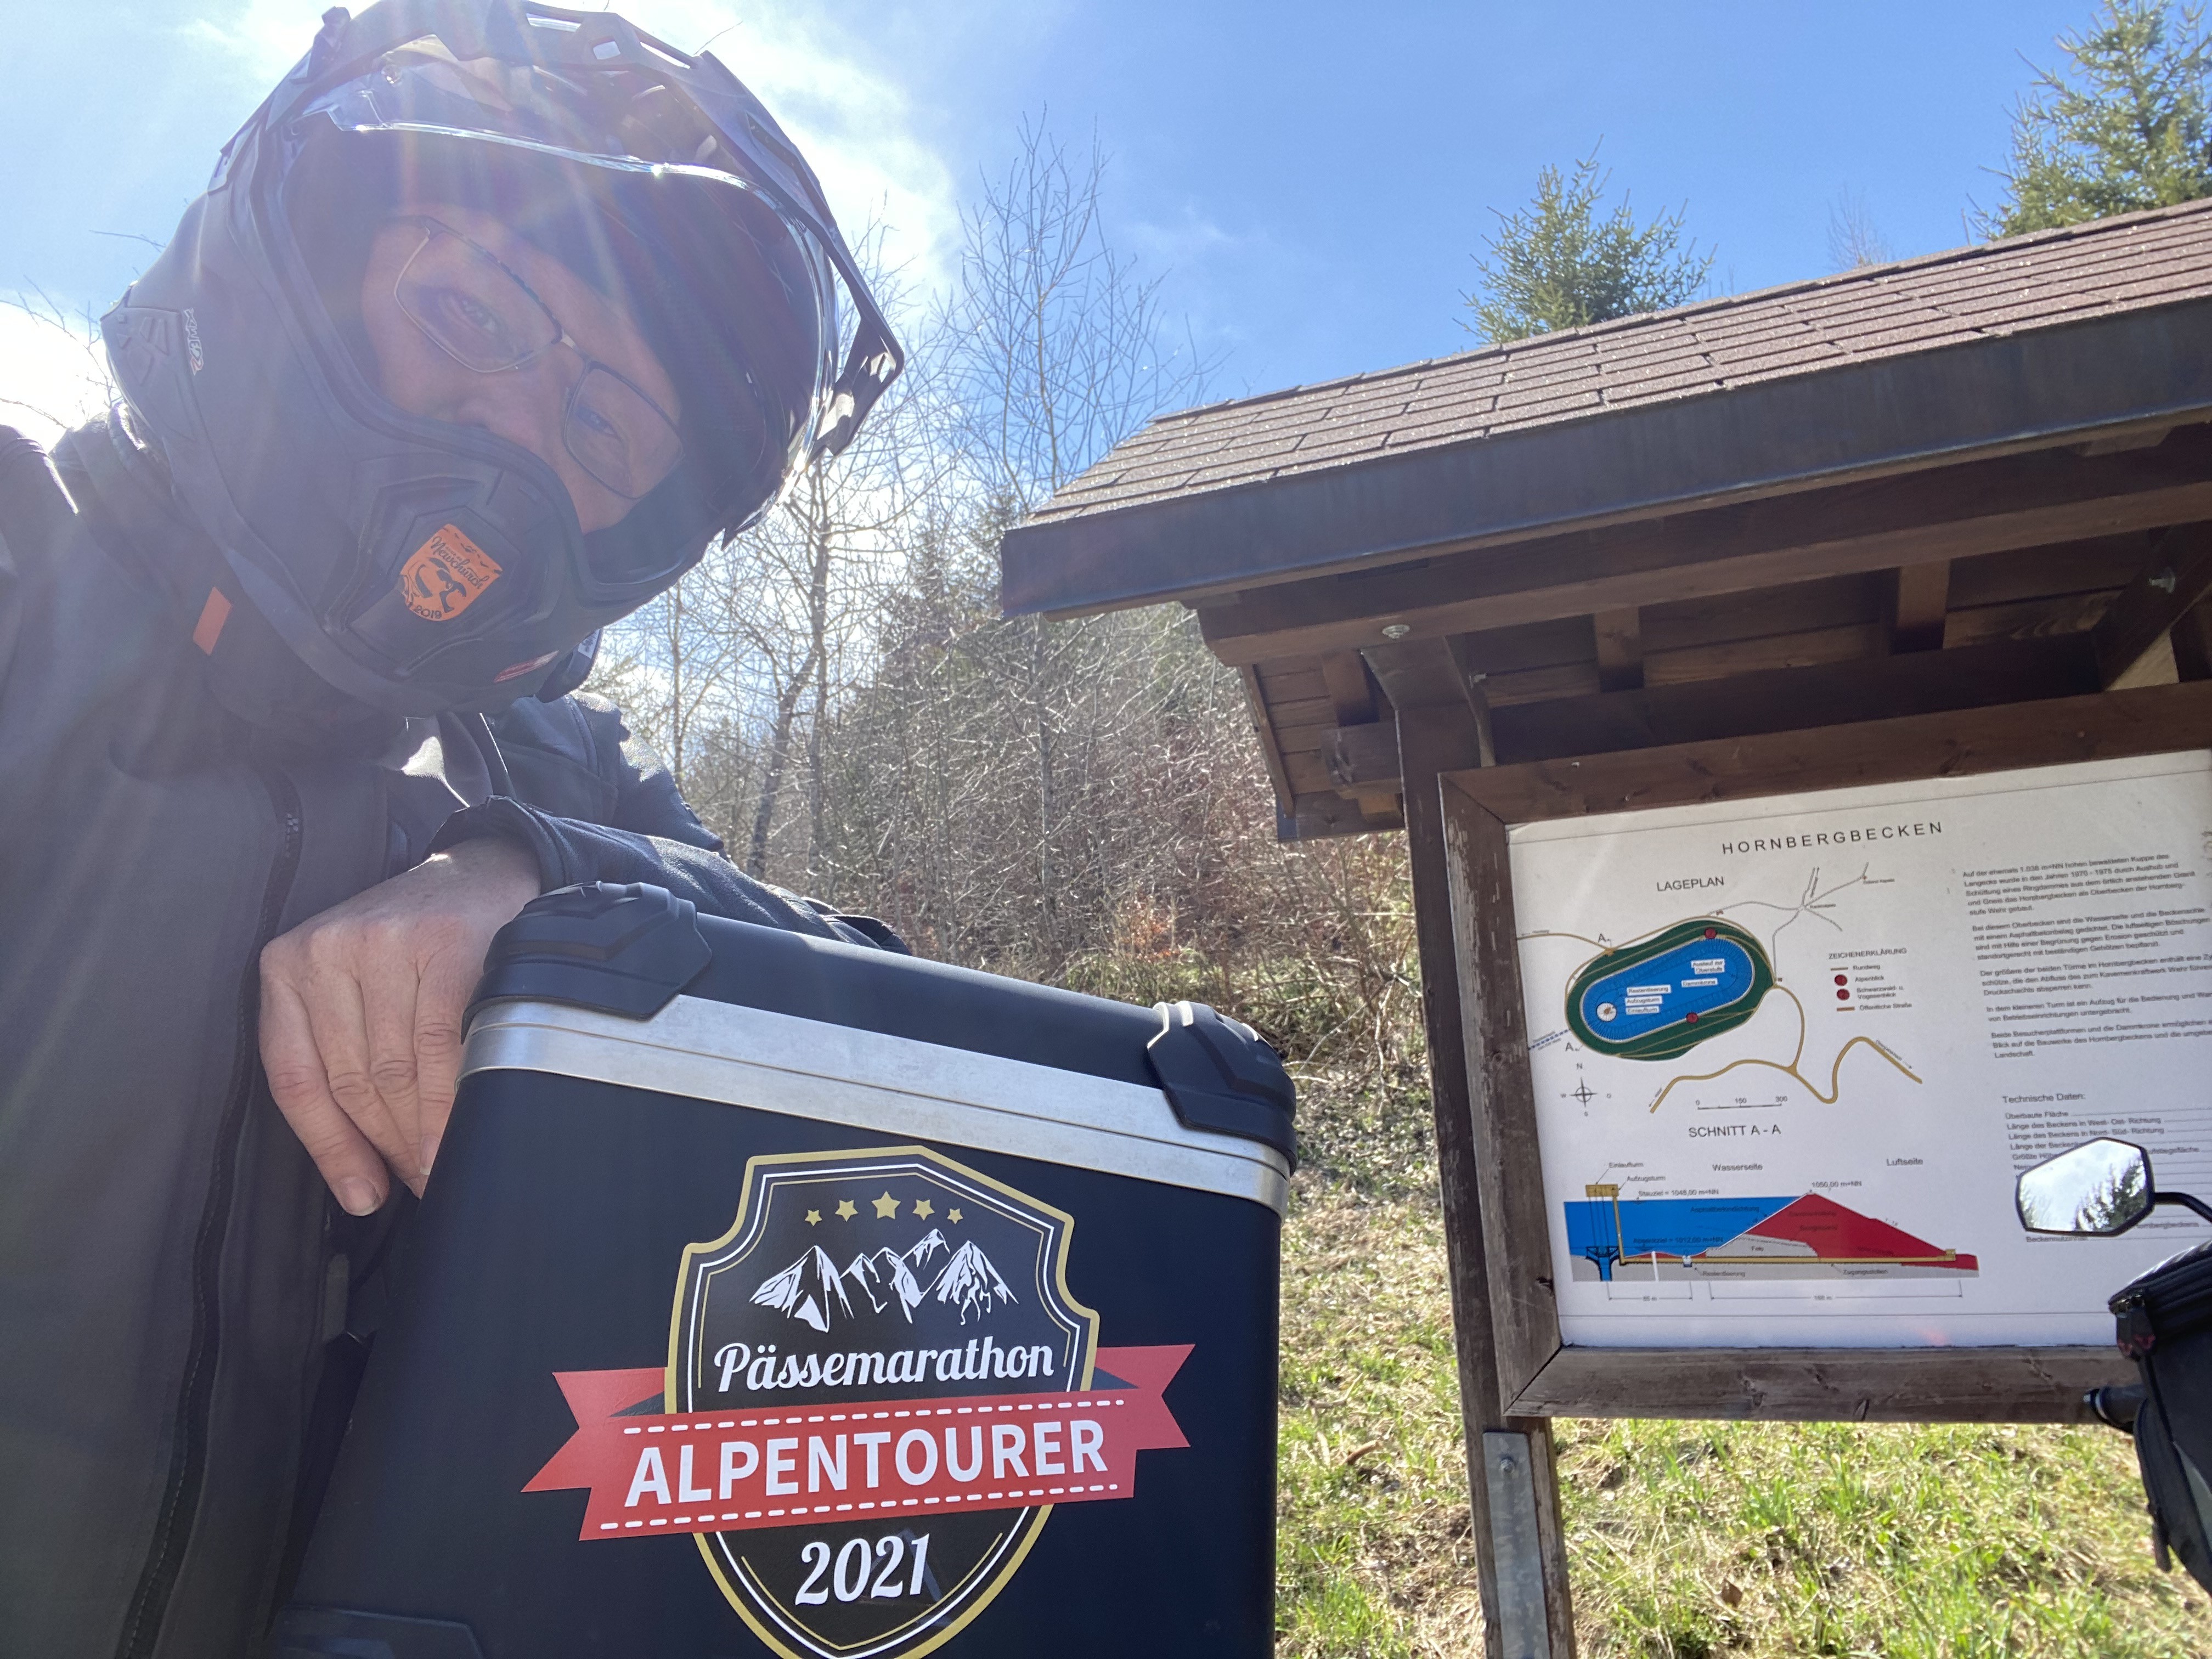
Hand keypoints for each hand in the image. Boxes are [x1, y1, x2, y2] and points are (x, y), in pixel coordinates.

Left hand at [259, 837, 540, 1213]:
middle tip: (423, 1182)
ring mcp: (380, 944)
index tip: (364, 1197)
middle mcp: (324, 951)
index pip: (296, 1078)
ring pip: (393, 1069)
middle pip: (351, 1080)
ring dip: (420, 1132)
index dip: (330, 1149)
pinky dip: (448, 1100)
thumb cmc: (418, 949)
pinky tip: (458, 1132)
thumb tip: (360, 1182)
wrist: (483, 875)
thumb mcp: (357, 991)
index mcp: (287, 967)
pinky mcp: (438, 945)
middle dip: (388, 1145)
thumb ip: (345, 1061)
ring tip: (443, 1165)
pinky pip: (437, 1045)